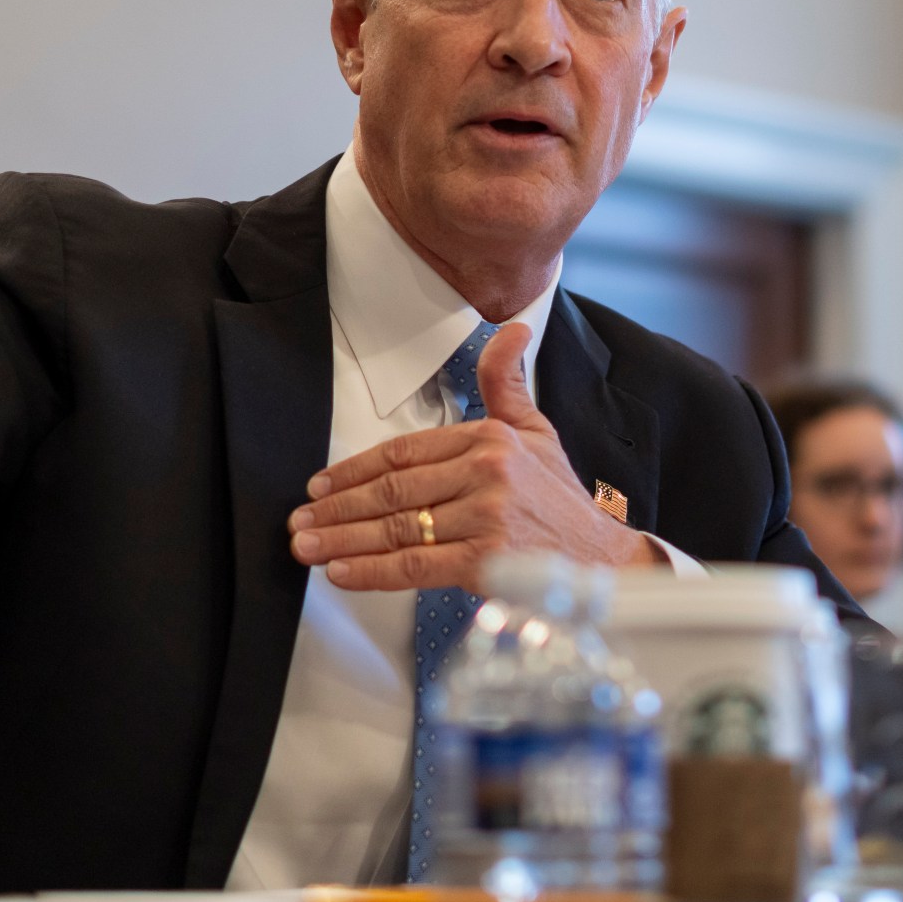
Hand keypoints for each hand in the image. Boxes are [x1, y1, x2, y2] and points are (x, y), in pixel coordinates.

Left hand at [288, 323, 656, 592]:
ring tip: (306, 546)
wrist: (602, 564)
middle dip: (337, 507)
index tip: (322, 485)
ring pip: (396, 528)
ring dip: (342, 539)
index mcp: (490, 438)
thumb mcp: (537, 432)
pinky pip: (414, 565)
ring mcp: (486, 517)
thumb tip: (510, 330)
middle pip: (392, 490)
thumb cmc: (562, 503)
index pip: (404, 451)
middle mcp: (487, 472)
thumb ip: (507, 385)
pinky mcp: (484, 561)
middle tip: (300, 519)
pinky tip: (341, 571)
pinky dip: (371, 571)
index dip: (355, 469)